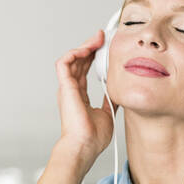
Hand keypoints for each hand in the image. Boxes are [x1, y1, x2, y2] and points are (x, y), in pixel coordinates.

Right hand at [55, 29, 118, 161]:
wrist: (85, 146)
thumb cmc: (92, 137)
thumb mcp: (107, 113)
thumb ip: (110, 101)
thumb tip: (119, 93)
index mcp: (79, 96)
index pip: (84, 70)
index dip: (93, 57)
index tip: (105, 48)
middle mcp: (71, 89)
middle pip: (78, 61)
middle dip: (90, 47)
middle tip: (102, 37)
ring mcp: (67, 88)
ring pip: (71, 59)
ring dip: (84, 46)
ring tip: (97, 39)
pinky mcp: (65, 87)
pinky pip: (64, 63)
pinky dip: (74, 53)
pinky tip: (86, 48)